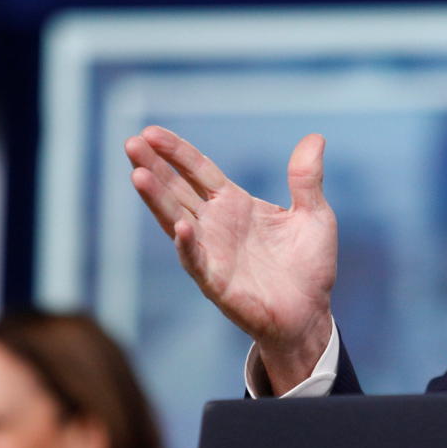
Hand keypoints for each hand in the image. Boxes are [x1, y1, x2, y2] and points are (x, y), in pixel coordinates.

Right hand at [125, 126, 335, 392]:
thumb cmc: (308, 267)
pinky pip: (198, 262)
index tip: (151, 132)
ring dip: (158, 200)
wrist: (310, 315)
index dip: (176, 152)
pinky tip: (180, 227)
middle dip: (154, 167)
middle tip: (131, 143)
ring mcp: (212, 253)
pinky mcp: (217, 284)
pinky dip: (188, 246)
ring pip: (177, 220)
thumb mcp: (314, 215)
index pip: (199, 171)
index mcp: (234, 204)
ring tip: (138, 175)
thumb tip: (315, 137)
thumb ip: (307, 179)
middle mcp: (216, 226)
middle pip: (178, 190)